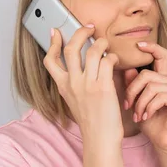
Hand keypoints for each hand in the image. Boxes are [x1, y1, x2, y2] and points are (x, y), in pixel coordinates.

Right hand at [43, 24, 122, 145]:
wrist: (100, 139)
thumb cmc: (92, 121)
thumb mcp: (74, 101)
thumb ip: (74, 83)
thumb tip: (79, 67)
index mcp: (63, 86)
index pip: (50, 60)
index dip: (52, 43)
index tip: (55, 31)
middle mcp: (72, 83)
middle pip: (71, 48)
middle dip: (80, 32)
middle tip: (89, 28)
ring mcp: (87, 85)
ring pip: (92, 51)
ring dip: (101, 43)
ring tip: (106, 44)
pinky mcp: (103, 87)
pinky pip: (107, 61)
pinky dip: (112, 56)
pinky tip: (115, 60)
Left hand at [124, 42, 166, 151]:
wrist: (164, 142)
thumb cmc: (151, 124)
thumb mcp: (137, 102)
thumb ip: (133, 85)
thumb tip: (127, 68)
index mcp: (162, 80)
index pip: (160, 56)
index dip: (151, 47)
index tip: (138, 44)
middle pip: (147, 75)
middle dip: (132, 91)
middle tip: (127, 106)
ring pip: (151, 86)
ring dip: (140, 103)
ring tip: (137, 115)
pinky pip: (160, 96)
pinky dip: (149, 107)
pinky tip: (146, 117)